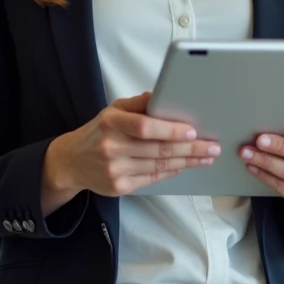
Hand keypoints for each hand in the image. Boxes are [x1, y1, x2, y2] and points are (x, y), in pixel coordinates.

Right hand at [41, 92, 219, 211]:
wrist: (71, 161)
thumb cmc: (99, 131)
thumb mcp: (113, 110)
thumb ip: (138, 104)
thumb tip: (164, 96)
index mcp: (111, 123)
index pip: (145, 127)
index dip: (170, 130)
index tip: (192, 130)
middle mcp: (111, 147)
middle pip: (158, 149)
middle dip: (190, 148)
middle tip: (212, 146)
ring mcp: (115, 170)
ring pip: (159, 165)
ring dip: (187, 161)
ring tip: (206, 157)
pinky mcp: (118, 187)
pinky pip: (152, 178)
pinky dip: (171, 171)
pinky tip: (185, 165)